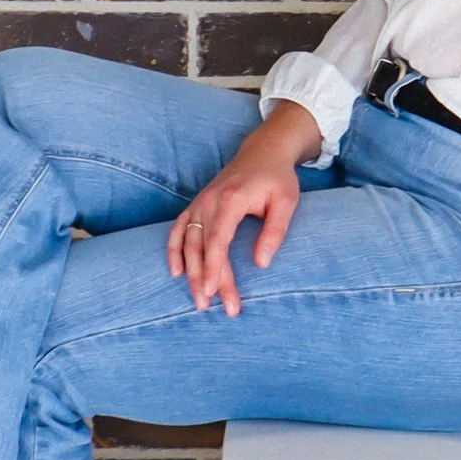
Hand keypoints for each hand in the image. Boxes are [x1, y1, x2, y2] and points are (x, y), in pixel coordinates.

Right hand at [167, 144, 302, 317]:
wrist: (263, 151)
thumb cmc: (277, 178)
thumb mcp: (286, 201)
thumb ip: (274, 231)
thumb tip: (261, 264)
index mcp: (230, 200)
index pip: (217, 240)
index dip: (213, 268)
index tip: (213, 291)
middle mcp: (209, 201)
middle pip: (202, 247)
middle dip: (206, 279)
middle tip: (213, 308)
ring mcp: (200, 203)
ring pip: (188, 243)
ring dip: (190, 272)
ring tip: (198, 300)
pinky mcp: (197, 205)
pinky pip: (179, 229)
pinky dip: (174, 250)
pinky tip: (176, 272)